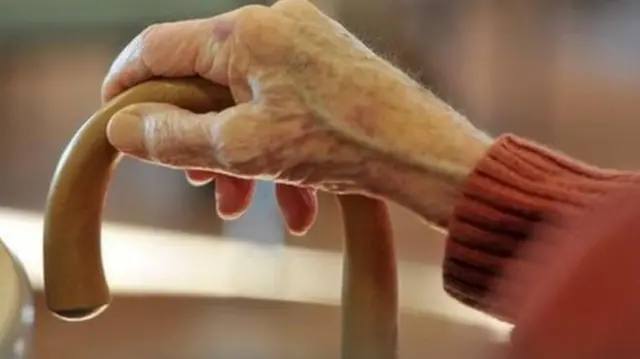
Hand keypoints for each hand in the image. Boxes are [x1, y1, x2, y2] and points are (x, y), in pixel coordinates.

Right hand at [102, 0, 491, 233]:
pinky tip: (295, 206)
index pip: (158, 48)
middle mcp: (273, 27)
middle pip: (206, 83)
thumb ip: (173, 138)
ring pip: (246, 103)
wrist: (423, 151)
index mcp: (245, 35)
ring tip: (243, 208)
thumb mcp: (243, 149)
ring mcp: (303, 45)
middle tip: (198, 185)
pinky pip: (282, 106)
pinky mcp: (325, 67)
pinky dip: (277, 152)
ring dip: (240, 159)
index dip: (127, 84)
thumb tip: (121, 128)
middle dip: (197, 141)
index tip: (113, 118)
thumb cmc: (339, 143)